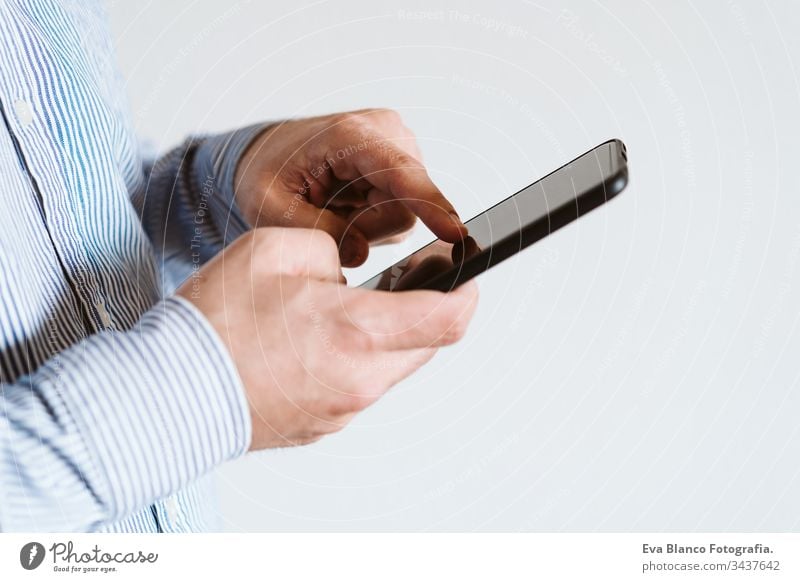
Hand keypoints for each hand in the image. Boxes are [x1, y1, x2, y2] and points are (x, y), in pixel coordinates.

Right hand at [177, 227, 477, 448]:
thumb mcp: (273, 249)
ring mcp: (343, 409)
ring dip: (384, 337)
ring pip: (391, 367)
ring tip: (343, 310)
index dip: (467, 293)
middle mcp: (361, 379)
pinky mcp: (322, 425)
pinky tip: (315, 343)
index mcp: (358, 332)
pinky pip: (358, 388)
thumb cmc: (213, 325)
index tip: (467, 277)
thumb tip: (345, 273)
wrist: (167, 394)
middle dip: (425, 311)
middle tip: (407, 282)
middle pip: (426, 346)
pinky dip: (353, 362)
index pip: (447, 319)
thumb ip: (328, 251)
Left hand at [234, 109, 466, 266]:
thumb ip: (315, 231)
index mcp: (351, 135)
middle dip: (366, 226)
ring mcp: (398, 147)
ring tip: (332, 205)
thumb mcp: (271, 208)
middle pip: (405, 208)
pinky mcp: (402, 164)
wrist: (268, 154)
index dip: (430, 205)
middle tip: (325, 215)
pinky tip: (347, 203)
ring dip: (367, 223)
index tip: (455, 232)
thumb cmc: (266, 172)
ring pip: (405, 214)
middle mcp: (386, 133)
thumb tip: (359, 254)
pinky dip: (371, 217)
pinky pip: (400, 211)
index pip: (402, 175)